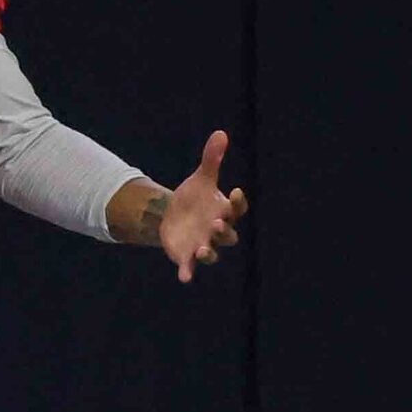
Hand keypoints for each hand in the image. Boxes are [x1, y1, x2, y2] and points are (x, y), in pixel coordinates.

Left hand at [158, 130, 249, 282]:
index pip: (237, 209)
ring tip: (202, 250)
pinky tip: (184, 277)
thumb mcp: (201, 177)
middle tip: (216, 223)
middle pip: (228, 235)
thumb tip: (220, 133)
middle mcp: (217, 231)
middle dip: (223, 231)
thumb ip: (212, 159)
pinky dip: (187, 272)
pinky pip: (189, 267)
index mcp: (224, 211)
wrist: (174, 216)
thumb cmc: (195, 197)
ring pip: (212, 254)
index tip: (234, 191)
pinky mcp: (187, 256)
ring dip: (208, 253)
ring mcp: (204, 244)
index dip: (237, 202)